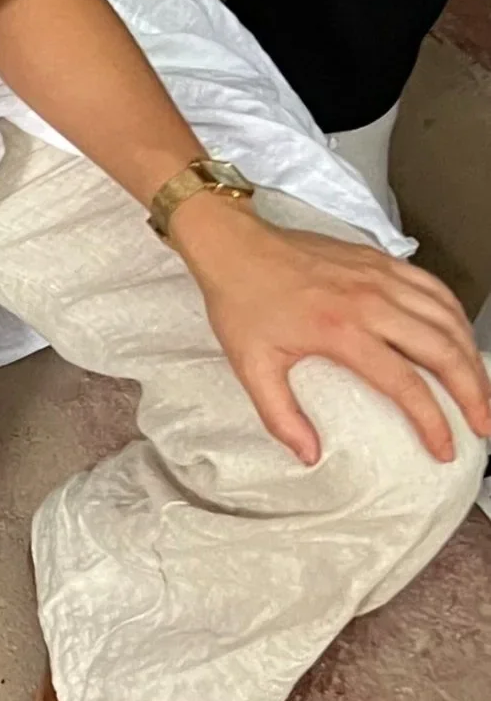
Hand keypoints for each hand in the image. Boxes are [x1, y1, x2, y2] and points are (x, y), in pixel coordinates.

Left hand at [170, 196, 490, 465]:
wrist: (234, 245)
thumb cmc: (241, 305)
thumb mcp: (251, 367)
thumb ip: (281, 416)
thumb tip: (309, 455)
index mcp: (342, 331)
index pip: (405, 383)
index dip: (432, 421)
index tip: (444, 449)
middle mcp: (371, 302)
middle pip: (442, 350)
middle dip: (472, 392)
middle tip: (483, 423)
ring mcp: (380, 277)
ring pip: (448, 318)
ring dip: (471, 356)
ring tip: (480, 389)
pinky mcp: (382, 261)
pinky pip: (435, 289)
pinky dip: (456, 316)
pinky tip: (461, 339)